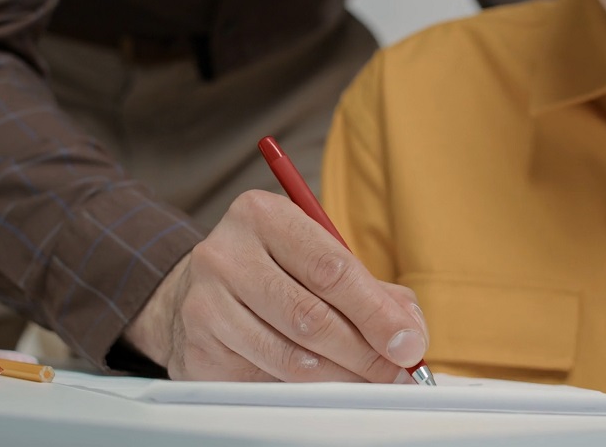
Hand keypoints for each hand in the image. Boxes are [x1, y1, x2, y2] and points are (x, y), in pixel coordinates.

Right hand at [124, 190, 428, 381]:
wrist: (197, 289)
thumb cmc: (274, 270)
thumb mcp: (318, 256)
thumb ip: (371, 289)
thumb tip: (408, 333)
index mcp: (262, 216)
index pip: (330, 268)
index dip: (375, 312)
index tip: (407, 344)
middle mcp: (226, 255)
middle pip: (310, 316)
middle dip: (364, 352)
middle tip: (395, 373)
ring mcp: (205, 304)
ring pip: (289, 356)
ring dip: (341, 377)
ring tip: (368, 382)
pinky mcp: (199, 349)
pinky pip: (265, 380)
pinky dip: (305, 390)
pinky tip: (327, 385)